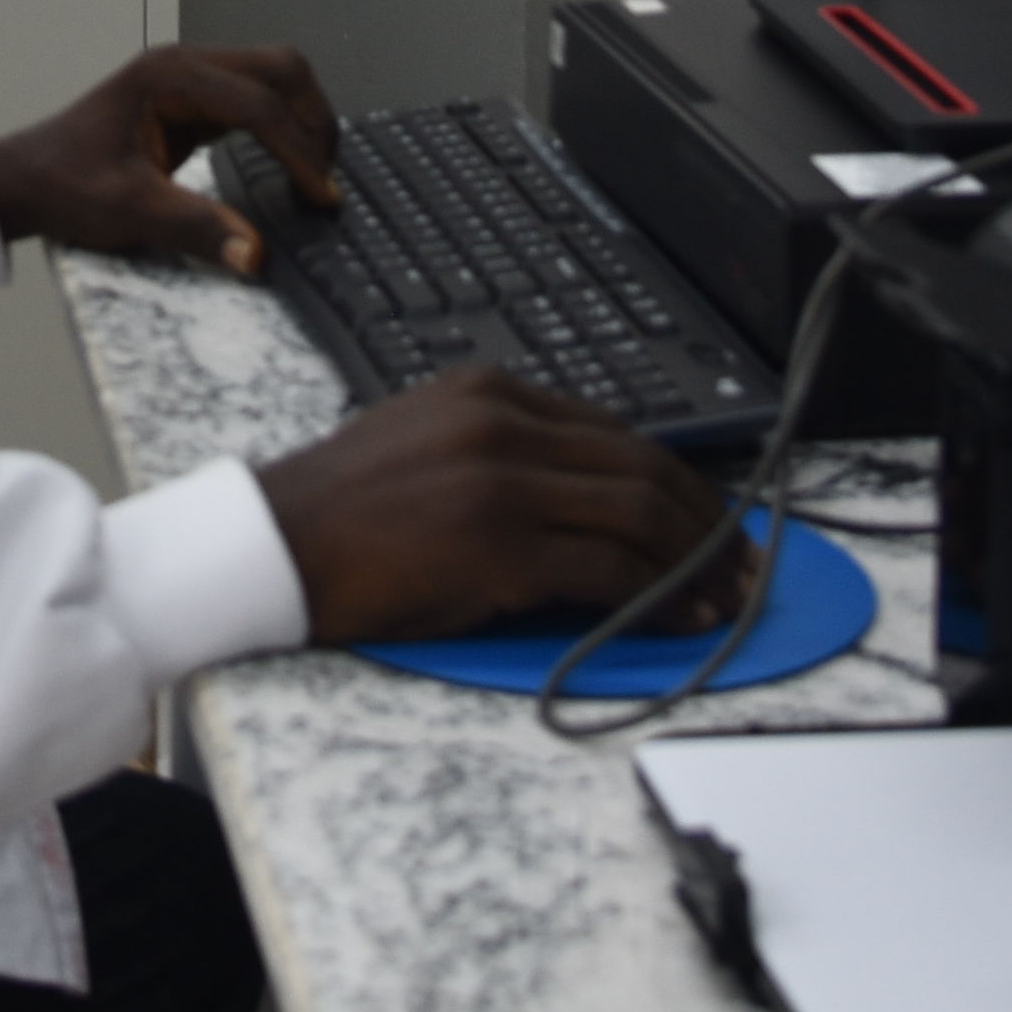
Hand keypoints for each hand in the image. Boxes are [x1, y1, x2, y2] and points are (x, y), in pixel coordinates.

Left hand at [0, 43, 342, 278]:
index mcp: (169, 78)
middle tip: (326, 179)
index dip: (297, 151)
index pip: (258, 104)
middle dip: (313, 119)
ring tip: (316, 174)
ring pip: (273, 76)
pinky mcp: (191, 99)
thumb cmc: (65, 186)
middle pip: (279, 68)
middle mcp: (185, 65)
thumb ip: (194, 228)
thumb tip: (254, 255)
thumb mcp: (127, 211)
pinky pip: (254, 98)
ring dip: (303, 118)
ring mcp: (189, 78)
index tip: (321, 197)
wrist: (23, 179)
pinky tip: (290, 165)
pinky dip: (282, 126)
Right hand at [251, 371, 734, 645]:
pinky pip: (607, 569)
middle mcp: (503, 425)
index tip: (711, 518)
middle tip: (742, 562)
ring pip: (638, 514)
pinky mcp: (499, 547)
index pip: (616, 431)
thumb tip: (589, 498)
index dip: (678, 480)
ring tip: (727, 596)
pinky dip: (658, 595)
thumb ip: (505, 452)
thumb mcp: (428, 445)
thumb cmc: (341, 514)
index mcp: (489, 393)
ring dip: (696, 561)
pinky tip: (681, 617)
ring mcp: (503, 483)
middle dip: (705, 520)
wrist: (268, 547)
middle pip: (641, 466)